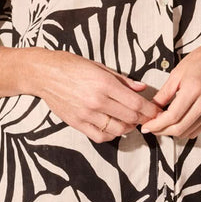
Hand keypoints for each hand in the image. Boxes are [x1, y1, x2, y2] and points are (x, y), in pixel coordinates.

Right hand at [36, 50, 163, 142]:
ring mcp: (86, 114)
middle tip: (149, 117)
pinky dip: (112, 135)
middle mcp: (97, 101)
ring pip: (118, 130)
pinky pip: (101, 136)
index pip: (136, 103)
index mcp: (104, 84)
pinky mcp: (77, 123)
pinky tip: (115, 127)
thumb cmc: (70, 65)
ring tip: (132, 121)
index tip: (158, 112)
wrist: (43, 73)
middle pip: (130, 118)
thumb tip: (142, 88)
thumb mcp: (99, 66)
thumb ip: (122, 80)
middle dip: (144, 119)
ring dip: (129, 127)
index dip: (151, 110)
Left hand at [140, 36, 200, 138]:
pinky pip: (197, 130)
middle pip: (180, 128)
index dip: (157, 124)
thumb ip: (164, 93)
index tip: (147, 126)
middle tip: (152, 127)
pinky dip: (184, 130)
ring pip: (188, 132)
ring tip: (162, 125)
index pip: (172, 116)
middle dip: (162, 131)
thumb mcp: (177, 73)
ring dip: (172, 132)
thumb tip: (153, 108)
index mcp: (194, 89)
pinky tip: (176, 124)